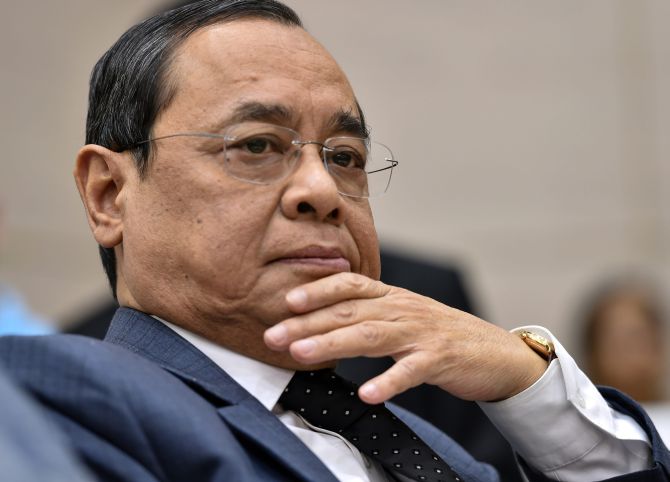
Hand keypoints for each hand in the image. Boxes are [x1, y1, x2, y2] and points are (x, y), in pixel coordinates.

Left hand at [264, 272, 547, 404]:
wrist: (494, 352)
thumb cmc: (440, 336)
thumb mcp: (403, 316)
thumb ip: (369, 315)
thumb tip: (322, 322)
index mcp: (391, 297)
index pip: (349, 285)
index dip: (317, 290)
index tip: (286, 302)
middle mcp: (402, 309)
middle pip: (349, 311)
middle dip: (307, 323)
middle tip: (273, 336)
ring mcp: (421, 333)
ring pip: (371, 334)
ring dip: (332, 343)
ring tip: (301, 355)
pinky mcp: (440, 359)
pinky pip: (410, 371)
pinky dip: (387, 381)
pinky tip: (366, 395)